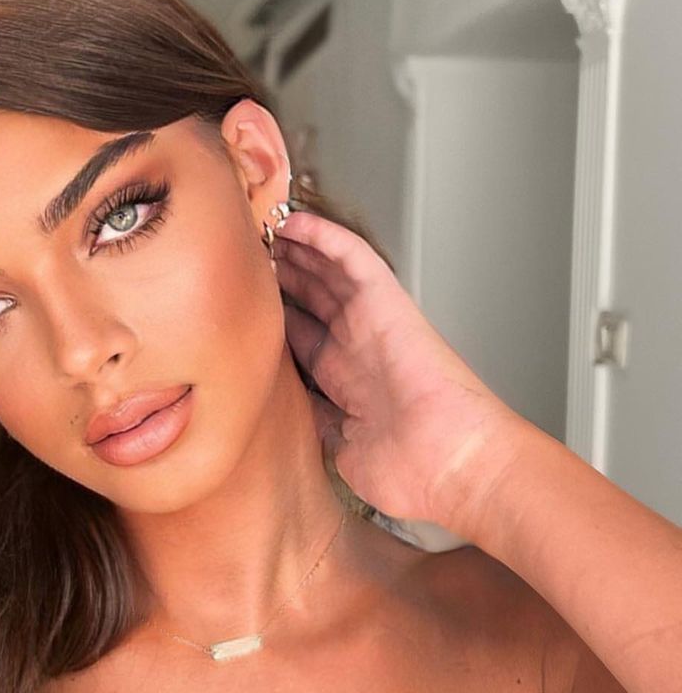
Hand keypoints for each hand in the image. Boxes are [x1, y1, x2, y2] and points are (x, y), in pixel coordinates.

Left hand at [273, 210, 528, 529]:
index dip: (274, 321)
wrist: (449, 462)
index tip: (244, 309)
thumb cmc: (408, 469)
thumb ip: (315, 421)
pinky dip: (323, 238)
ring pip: (325, 274)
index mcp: (344, 383)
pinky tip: (294, 222)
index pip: (302, 339)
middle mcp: (354, 349)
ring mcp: (369, 324)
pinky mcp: (384, 302)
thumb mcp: (340, 447)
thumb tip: (285, 412)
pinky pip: (351, 259)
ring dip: (295, 253)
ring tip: (264, 232)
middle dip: (280, 281)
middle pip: (310, 303)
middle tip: (247, 260)